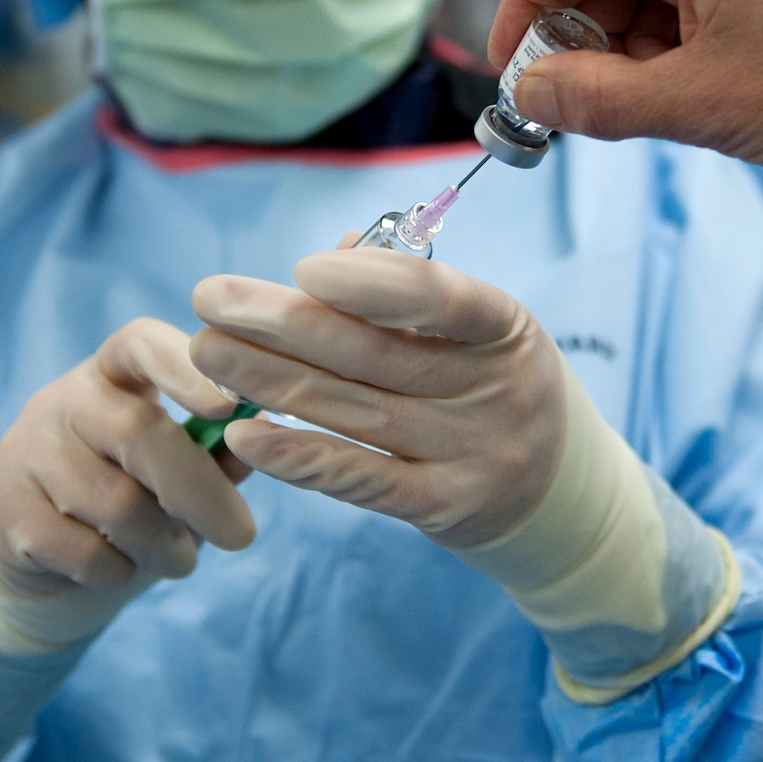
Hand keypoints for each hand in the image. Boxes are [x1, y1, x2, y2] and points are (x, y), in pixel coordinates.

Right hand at [0, 318, 255, 624]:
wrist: (39, 561)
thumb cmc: (128, 499)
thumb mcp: (171, 471)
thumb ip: (214, 455)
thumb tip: (257, 443)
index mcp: (110, 373)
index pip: (140, 344)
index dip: (184, 368)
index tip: (228, 407)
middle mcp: (62, 401)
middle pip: (137, 431)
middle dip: (200, 491)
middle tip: (242, 535)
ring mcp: (25, 453)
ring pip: (116, 503)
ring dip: (165, 545)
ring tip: (180, 560)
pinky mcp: (3, 513)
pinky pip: (83, 552)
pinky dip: (120, 572)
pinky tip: (123, 569)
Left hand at [189, 249, 565, 549]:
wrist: (556, 488)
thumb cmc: (493, 384)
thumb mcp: (477, 331)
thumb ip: (409, 295)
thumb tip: (330, 255)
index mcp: (505, 327)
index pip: (442, 298)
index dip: (371, 284)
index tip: (301, 268)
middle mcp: (493, 389)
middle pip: (376, 354)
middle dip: (284, 322)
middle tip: (210, 299)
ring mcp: (470, 452)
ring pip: (355, 411)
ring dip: (270, 380)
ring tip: (207, 353)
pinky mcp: (442, 506)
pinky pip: (360, 479)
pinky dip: (299, 458)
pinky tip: (245, 436)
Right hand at [487, 0, 762, 181]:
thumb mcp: (698, 107)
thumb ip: (597, 99)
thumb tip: (530, 91)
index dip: (527, 9)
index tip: (507, 68)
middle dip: (582, 37)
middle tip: (569, 106)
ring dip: (629, 47)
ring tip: (640, 110)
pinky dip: (674, 45)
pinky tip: (682, 94)